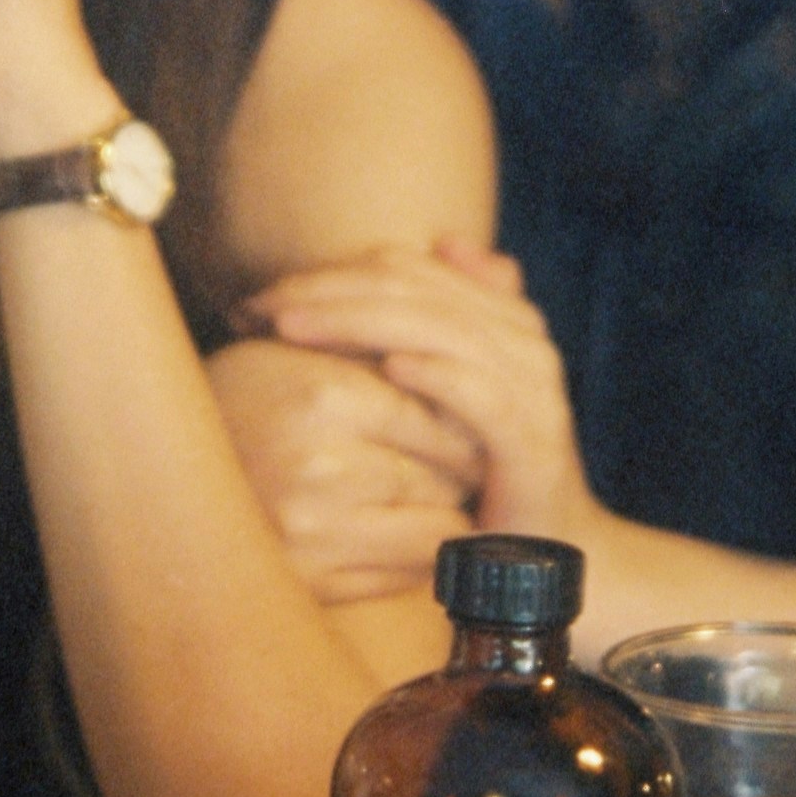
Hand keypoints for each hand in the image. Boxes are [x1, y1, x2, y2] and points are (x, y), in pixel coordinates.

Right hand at [207, 334, 485, 603]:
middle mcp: (323, 469)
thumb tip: (479, 384)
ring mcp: (315, 534)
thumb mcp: (306, 355)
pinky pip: (401, 575)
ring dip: (445, 514)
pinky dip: (413, 554)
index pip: (442, 421)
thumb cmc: (245, 394)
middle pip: (445, 478)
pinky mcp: (309, 581)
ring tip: (434, 494)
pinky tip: (398, 530)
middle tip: (469, 462)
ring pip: (434, 532)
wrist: (156, 460)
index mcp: (326, 398)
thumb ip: (385, 361)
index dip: (466, 424)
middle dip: (464, 471)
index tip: (473, 422)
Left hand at [238, 243, 601, 541]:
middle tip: (257, 307)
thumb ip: (435, 328)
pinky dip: (437, 375)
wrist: (538, 556)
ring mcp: (533, 389)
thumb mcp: (448, 398)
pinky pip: (483, 396)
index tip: (258, 298)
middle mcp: (522, 341)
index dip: (328, 274)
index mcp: (501, 319)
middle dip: (326, 292)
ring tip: (290, 327)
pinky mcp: (534, 443)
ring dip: (357, 322)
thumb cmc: (478, 474)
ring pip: (439, 329)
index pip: (404, 269)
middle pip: (413, 290)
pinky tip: (386, 369)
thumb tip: (443, 240)